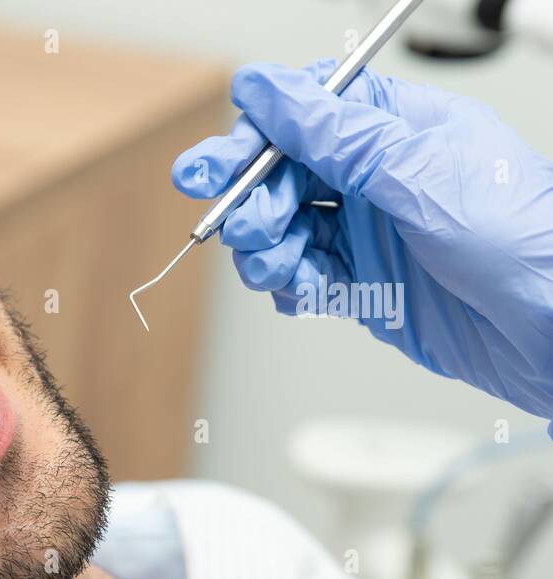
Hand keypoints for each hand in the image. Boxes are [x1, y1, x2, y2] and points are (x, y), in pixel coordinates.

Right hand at [173, 60, 552, 421]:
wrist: (551, 328)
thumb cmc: (521, 237)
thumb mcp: (417, 170)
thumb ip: (334, 134)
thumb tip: (269, 90)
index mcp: (395, 129)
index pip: (305, 115)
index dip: (255, 138)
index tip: (218, 166)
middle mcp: (376, 177)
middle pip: (281, 174)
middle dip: (251, 199)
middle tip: (238, 222)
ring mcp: (368, 232)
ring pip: (282, 229)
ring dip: (265, 249)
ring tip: (279, 265)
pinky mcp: (363, 285)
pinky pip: (300, 277)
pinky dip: (288, 286)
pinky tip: (300, 290)